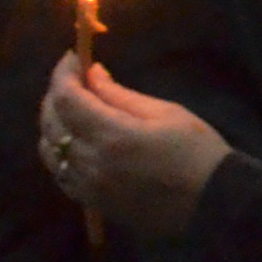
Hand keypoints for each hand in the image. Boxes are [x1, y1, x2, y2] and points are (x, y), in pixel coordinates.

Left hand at [39, 61, 228, 244]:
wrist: (212, 204)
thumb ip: (121, 95)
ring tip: (73, 107)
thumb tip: (91, 74)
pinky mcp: (91, 201)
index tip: (72, 56)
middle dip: (56, 94)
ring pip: (48, 149)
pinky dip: (58, 151)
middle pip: (51, 122)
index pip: (67, 98)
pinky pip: (59, 173)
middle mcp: (90, 162)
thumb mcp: (167, 113)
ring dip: (53, 123)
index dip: (63, 73)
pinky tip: (75, 140)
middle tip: (74, 78)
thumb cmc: (198, 152)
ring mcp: (87, 185)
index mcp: (111, 135)